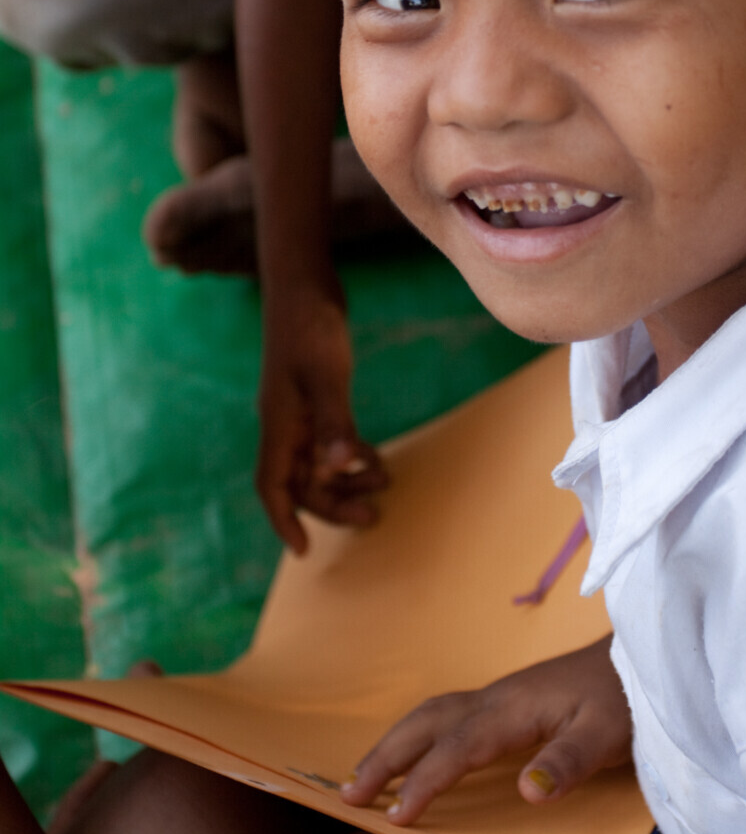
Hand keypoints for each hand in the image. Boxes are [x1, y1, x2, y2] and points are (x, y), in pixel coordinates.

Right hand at [256, 282, 387, 553]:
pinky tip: (374, 457)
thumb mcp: (326, 374)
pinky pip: (327, 441)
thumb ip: (334, 421)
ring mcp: (298, 410)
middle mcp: (283, 423)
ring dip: (346, 480)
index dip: (284, 520)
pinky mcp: (314, 394)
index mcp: (279, 424)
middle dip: (333, 504)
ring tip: (385, 483)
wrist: (303, 283)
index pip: (272, 486)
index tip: (304, 550)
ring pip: (316, 463)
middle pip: (301, 482)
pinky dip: (349, 454)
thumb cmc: (310, 325)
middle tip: (373, 516)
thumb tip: (339, 468)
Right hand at [340, 637, 630, 824]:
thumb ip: (568, 762)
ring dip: (394, 743)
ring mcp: (499, 696)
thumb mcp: (608, 734)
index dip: (424, 782)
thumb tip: (525, 792)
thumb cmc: (624, 697)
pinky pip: (446, 716)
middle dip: (385, 757)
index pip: (456, 748)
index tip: (395, 816)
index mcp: (514, 708)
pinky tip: (413, 751)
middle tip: (347, 793)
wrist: (640, 655)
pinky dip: (417, 734)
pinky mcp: (506, 700)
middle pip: (426, 723)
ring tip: (362, 776)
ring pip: (432, 714)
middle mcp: (496, 698)